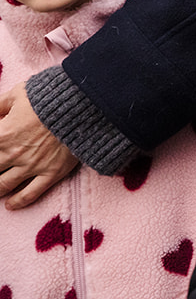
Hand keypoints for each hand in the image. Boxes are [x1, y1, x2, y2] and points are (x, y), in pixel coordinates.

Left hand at [0, 82, 79, 209]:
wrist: (84, 106)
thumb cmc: (51, 97)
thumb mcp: (19, 93)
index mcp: (1, 135)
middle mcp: (12, 154)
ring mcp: (31, 166)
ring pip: (3, 186)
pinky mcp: (50, 173)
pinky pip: (29, 194)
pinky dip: (17, 202)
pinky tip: (10, 204)